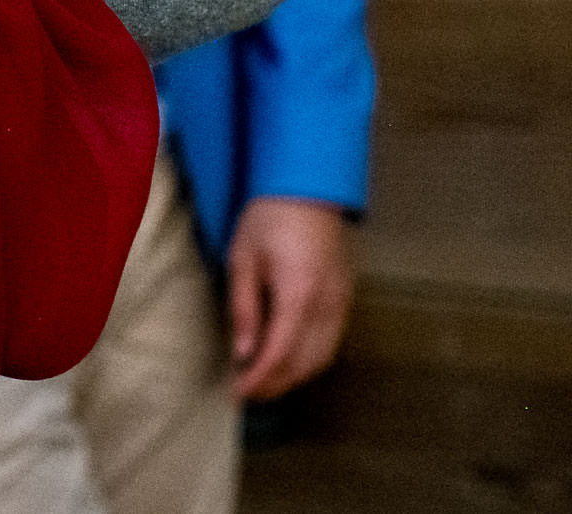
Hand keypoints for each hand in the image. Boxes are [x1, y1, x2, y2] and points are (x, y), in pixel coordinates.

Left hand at [228, 195, 356, 399]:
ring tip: (263, 381)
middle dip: (275, 384)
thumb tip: (243, 353)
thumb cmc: (268, 220)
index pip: (280, 354)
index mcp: (298, 294)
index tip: (238, 393)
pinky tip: (288, 360)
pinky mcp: (346, 300)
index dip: (259, 379)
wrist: (308, 191)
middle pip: (304, 364)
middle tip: (246, 392)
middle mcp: (327, 306)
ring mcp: (342, 304)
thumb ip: (244, 308)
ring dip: (294, 377)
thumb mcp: (243, 259)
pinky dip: (310, 360)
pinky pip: (331, 343)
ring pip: (322, 358)